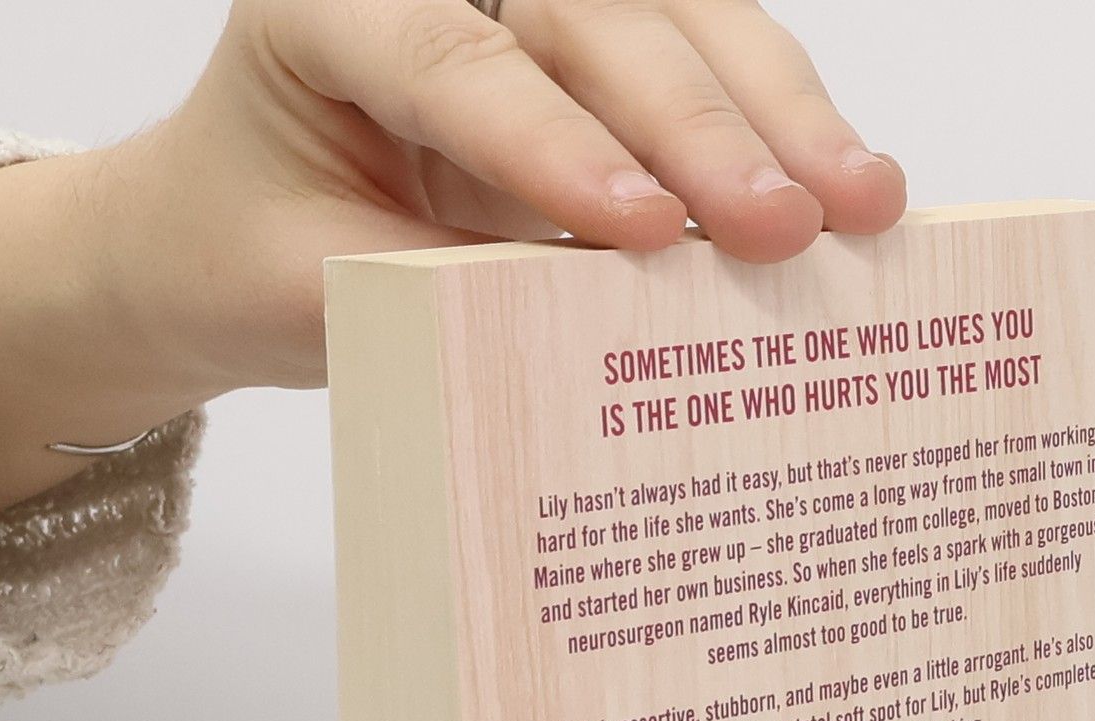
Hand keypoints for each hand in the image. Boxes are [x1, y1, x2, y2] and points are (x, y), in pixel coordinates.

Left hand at [0, 0, 906, 522]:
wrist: (233, 236)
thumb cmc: (253, 254)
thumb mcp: (309, 291)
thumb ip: (435, 289)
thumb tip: (599, 316)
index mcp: (328, 7)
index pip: (456, 66)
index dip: (556, 147)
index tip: (644, 229)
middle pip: (593, 19)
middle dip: (701, 127)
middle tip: (787, 225)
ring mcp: (525, 3)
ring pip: (674, 20)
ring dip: (776, 113)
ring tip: (861, 204)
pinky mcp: (593, 52)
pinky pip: (701, 62)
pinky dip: (775, 126)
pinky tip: (846, 184)